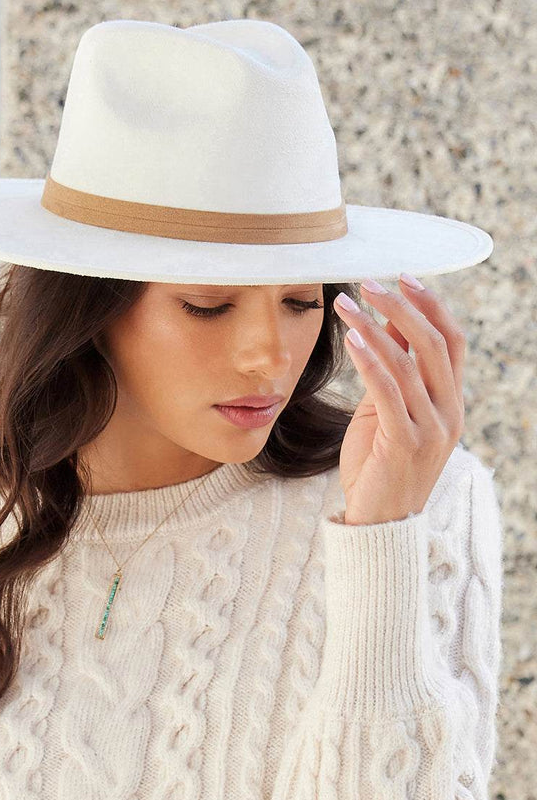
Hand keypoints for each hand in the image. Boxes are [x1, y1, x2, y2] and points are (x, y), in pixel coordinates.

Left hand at [332, 273, 465, 525]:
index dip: (430, 306)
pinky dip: (371, 361)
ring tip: (348, 304)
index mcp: (451, 402)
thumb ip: (394, 371)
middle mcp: (449, 412)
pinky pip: (389, 392)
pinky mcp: (405, 443)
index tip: (403, 277)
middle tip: (371, 282)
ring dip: (376, 328)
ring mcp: (431, 429)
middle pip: (436, 345)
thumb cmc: (379, 463)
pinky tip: (352, 339)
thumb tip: (386, 322)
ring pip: (410, 364)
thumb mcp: (388, 411)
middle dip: (403, 307)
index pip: (451, 342)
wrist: (379, 522)